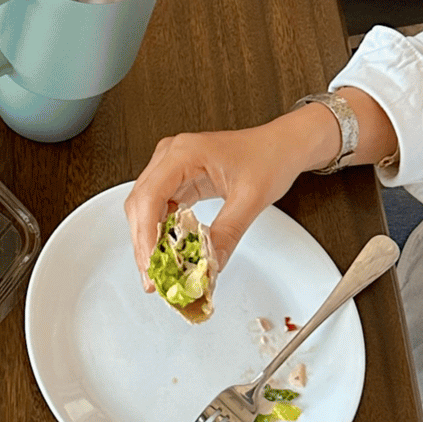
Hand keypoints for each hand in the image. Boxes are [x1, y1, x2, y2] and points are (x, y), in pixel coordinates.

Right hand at [122, 110, 332, 283]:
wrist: (282, 145)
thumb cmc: (269, 157)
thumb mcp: (251, 199)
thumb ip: (228, 233)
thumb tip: (209, 264)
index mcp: (184, 152)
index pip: (150, 196)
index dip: (146, 233)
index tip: (151, 263)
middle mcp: (171, 155)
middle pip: (140, 203)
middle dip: (143, 242)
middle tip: (153, 276)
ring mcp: (172, 166)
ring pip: (145, 207)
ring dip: (149, 239)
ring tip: (159, 269)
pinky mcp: (178, 178)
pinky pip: (159, 207)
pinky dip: (162, 232)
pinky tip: (169, 251)